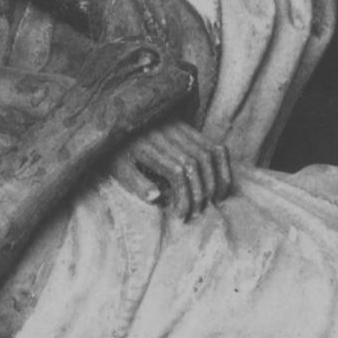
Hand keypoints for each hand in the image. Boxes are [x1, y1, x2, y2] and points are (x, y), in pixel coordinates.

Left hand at [118, 120, 235, 216]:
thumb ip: (136, 183)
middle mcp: (166, 133)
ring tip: (214, 201)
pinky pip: (212, 144)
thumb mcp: (118, 170)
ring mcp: (179, 128)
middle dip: (201, 192)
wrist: (117, 122)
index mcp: (147, 146)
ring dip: (216, 179)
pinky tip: (221, 182)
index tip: (181, 215)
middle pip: (196, 163)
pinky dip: (222, 163)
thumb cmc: (115, 153)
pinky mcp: (188, 127)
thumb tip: (157, 197)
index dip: (185, 196)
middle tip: (197, 213)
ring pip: (208, 153)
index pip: (177, 171)